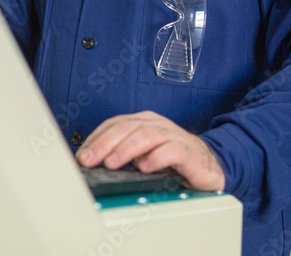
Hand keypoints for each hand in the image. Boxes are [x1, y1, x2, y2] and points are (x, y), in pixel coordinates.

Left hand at [75, 110, 224, 191]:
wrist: (209, 165)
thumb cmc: (173, 160)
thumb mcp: (143, 154)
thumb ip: (123, 155)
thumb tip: (94, 164)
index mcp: (142, 122)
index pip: (113, 124)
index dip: (95, 138)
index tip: (81, 156)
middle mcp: (156, 125)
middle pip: (126, 127)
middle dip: (104, 143)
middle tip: (89, 160)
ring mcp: (173, 136)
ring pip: (146, 135)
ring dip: (126, 149)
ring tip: (112, 163)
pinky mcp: (188, 151)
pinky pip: (171, 150)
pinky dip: (156, 158)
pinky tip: (145, 168)